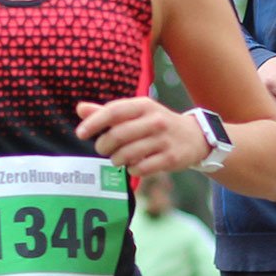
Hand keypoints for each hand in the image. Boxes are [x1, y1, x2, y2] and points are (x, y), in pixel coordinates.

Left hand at [75, 97, 204, 178]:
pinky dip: (132, 170)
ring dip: (116, 160)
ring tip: (118, 158)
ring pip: (128, 154)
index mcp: (144, 105)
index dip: (94, 123)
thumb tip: (80, 109)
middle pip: (118, 135)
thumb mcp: (136, 113)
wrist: (194, 137)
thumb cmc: (156, 124)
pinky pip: (141, 168)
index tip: (80, 133)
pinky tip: (134, 166)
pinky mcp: (170, 158)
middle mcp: (155, 120)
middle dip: (104, 146)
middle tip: (103, 149)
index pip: (114, 111)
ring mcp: (164, 140)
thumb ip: (108, 112)